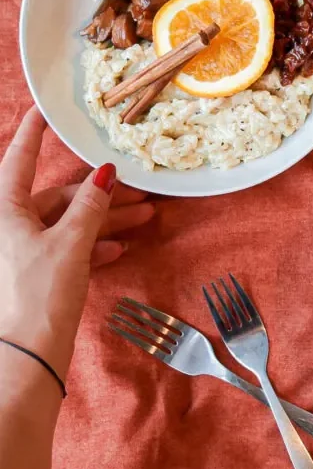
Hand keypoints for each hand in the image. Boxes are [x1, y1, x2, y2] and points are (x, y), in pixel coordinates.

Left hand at [0, 107, 153, 381]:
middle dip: (99, 195)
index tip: (47, 111)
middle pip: (56, 197)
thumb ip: (90, 206)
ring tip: (143, 220)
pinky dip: (90, 247)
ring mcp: (21, 250)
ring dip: (103, 222)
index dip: (36, 133)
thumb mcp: (70, 244)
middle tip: (136, 190)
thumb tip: (106, 174)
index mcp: (4, 209)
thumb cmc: (39, 295)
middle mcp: (8, 225)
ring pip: (66, 224)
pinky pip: (65, 249)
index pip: (21, 159)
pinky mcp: (34, 273)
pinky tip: (117, 249)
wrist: (26, 357)